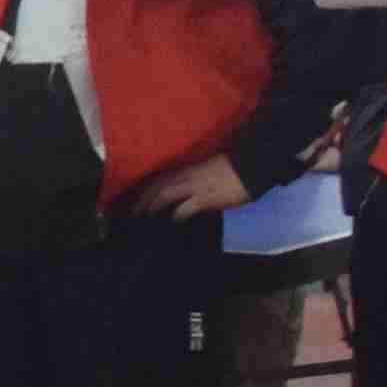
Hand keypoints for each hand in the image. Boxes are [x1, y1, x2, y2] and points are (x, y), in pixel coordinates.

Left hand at [127, 154, 246, 222]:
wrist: (255, 163)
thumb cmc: (236, 167)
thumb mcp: (210, 169)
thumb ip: (196, 179)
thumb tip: (187, 194)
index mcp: (189, 168)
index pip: (160, 177)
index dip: (146, 189)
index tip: (135, 199)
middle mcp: (188, 175)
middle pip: (157, 186)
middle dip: (141, 200)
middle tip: (131, 213)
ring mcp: (196, 186)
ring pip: (164, 194)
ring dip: (151, 207)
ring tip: (142, 219)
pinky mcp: (207, 197)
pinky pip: (185, 207)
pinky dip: (176, 215)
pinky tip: (171, 223)